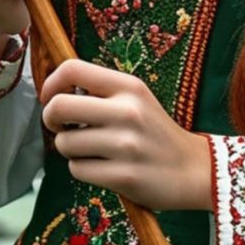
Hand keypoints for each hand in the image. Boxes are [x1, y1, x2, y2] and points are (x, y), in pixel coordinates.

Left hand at [39, 58, 213, 212]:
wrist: (193, 170)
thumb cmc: (155, 134)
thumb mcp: (137, 100)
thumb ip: (101, 92)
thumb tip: (53, 93)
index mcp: (129, 86)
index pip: (72, 69)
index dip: (51, 84)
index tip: (51, 98)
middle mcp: (127, 111)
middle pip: (59, 106)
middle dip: (51, 120)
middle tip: (62, 128)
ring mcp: (126, 145)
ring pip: (64, 143)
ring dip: (70, 150)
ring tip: (92, 151)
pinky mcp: (124, 175)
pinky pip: (77, 170)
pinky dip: (83, 170)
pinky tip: (102, 168)